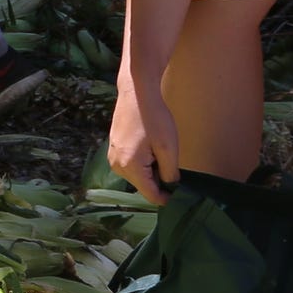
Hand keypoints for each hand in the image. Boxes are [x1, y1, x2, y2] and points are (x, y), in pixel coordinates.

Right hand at [106, 71, 180, 203]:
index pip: (150, 195)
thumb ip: (170, 172)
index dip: (166, 198)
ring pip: (137, 176)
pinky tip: (149, 147)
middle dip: (158, 181)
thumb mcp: (168, 147)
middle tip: (172, 165)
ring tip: (160, 152)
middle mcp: (117, 166)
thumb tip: (171, 187)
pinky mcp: (113, 150)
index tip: (180, 195)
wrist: (136, 93)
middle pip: (143, 186)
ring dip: (150, 171)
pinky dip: (142, 163)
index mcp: (130, 167)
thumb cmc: (154, 118)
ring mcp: (112, 158)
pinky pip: (130, 166)